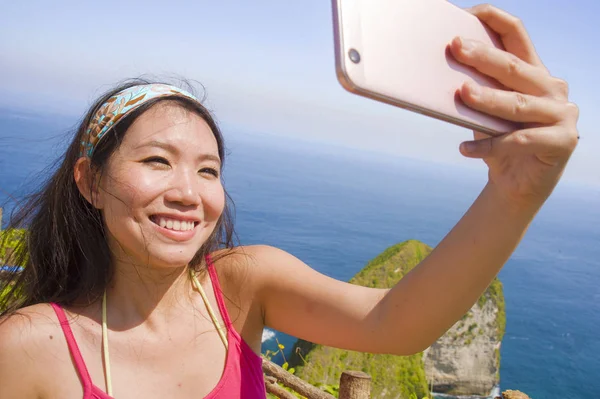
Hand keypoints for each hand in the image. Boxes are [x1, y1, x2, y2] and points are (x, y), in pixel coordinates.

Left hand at [450, 4, 579, 211]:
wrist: (517, 184)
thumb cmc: (499, 141)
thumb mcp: (487, 113)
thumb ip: (478, 91)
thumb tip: (442, 73)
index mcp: (534, 73)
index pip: (518, 36)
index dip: (496, 20)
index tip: (471, 12)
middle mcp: (552, 88)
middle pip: (515, 68)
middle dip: (484, 56)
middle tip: (456, 46)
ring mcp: (562, 114)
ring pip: (518, 104)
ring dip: (488, 99)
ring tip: (461, 94)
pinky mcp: (562, 142)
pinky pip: (519, 141)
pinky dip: (489, 146)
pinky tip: (464, 148)